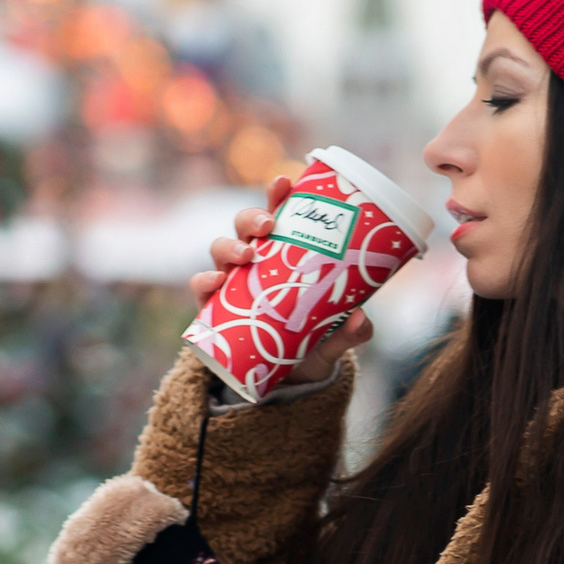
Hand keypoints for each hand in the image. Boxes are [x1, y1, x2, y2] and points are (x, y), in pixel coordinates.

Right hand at [189, 174, 375, 386]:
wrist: (285, 381)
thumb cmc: (311, 345)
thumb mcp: (334, 339)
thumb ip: (350, 332)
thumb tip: (360, 320)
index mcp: (283, 256)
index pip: (279, 217)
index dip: (278, 196)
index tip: (284, 182)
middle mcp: (255, 262)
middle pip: (245, 226)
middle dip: (252, 218)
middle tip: (267, 225)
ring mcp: (233, 283)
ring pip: (221, 249)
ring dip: (231, 245)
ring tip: (246, 254)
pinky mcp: (215, 309)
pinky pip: (203, 287)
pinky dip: (205, 280)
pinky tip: (216, 282)